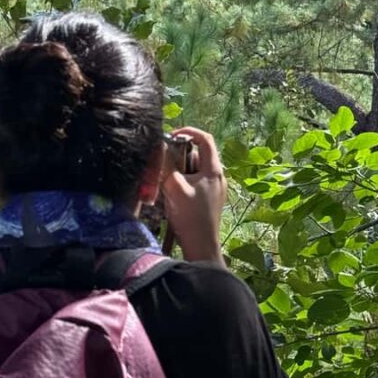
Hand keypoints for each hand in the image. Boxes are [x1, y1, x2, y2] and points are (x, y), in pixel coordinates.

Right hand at [161, 126, 226, 264]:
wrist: (201, 245)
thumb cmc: (190, 216)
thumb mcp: (174, 188)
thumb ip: (167, 166)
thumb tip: (160, 148)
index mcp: (213, 169)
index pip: (205, 139)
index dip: (189, 132)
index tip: (172, 136)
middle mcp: (217, 176)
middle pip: (197, 155)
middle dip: (180, 156)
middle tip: (165, 164)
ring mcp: (215, 188)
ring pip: (195, 169)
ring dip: (180, 171)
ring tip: (167, 182)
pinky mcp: (210, 198)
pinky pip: (195, 182)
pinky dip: (184, 182)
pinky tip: (173, 194)